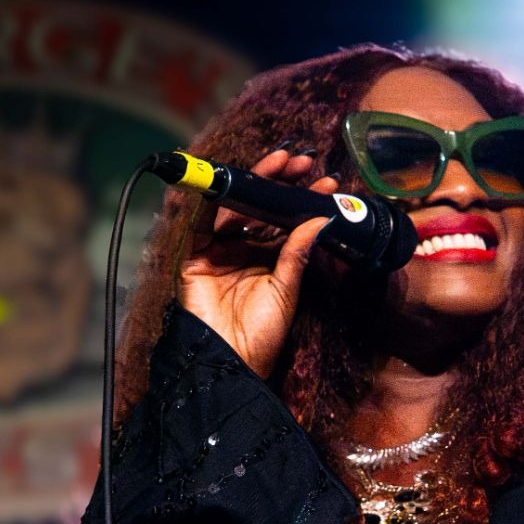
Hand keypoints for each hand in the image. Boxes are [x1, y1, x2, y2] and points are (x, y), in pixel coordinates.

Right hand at [179, 147, 338, 378]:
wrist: (230, 361)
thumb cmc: (262, 334)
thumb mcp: (287, 289)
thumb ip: (298, 252)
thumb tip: (321, 218)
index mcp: (271, 259)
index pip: (288, 220)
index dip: (304, 199)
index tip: (327, 182)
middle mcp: (246, 251)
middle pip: (262, 207)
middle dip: (282, 182)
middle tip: (304, 162)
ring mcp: (220, 252)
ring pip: (237, 208)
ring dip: (257, 183)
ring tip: (284, 164)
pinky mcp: (196, 257)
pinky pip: (203, 223)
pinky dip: (214, 200)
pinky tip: (232, 181)